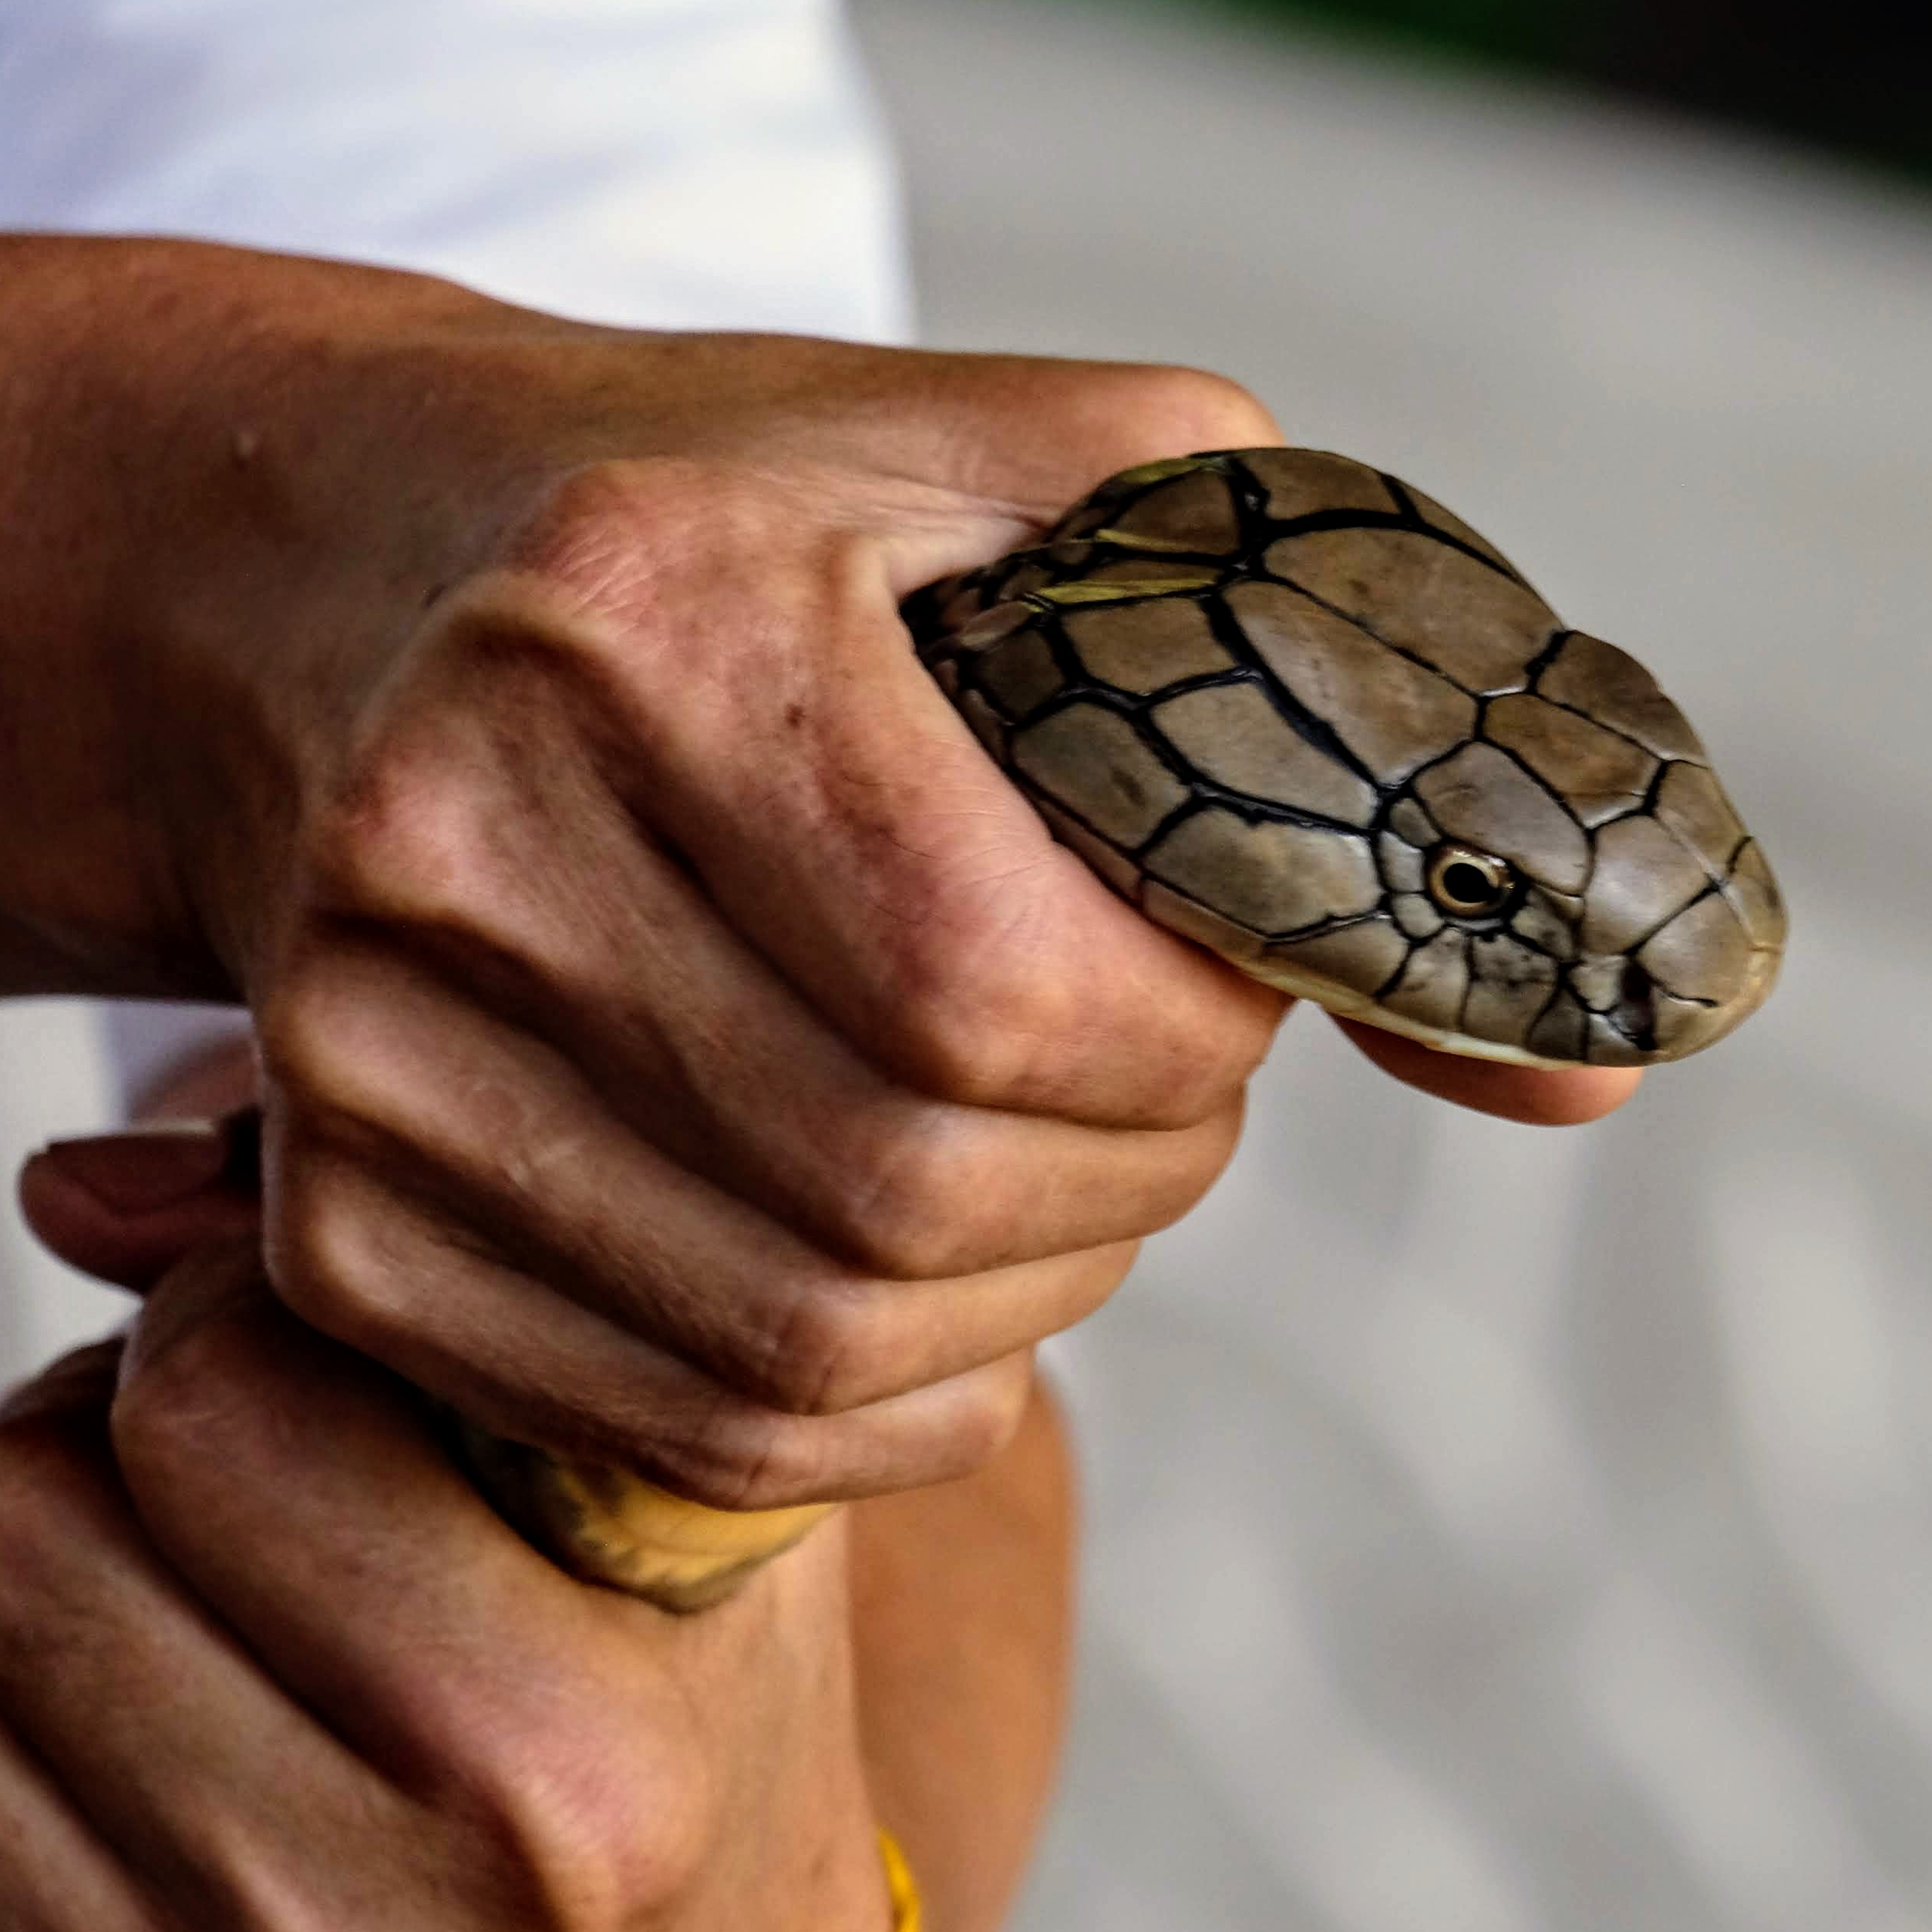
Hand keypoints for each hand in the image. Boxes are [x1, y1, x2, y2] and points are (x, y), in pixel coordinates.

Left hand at [0, 1217, 1056, 1931]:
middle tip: (202, 1463)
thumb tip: (82, 1181)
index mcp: (565, 1771)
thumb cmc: (691, 1783)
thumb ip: (459, 1326)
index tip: (301, 1355)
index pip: (224, 1411)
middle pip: (25, 1511)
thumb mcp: (691, 1537)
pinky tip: (42, 1694)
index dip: (234, 1321)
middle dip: (95, 1431)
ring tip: (130, 1580)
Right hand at [180, 318, 1638, 1507]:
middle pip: (912, 1187)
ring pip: (817, 1341)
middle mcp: (461, 842)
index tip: (1216, 984)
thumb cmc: (781, 528)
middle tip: (1151, 1078)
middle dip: (1132, 1172)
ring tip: (1045, 1154)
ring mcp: (363, 1056)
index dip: (1186, 1042)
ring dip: (1028, 1296)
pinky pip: (700, 1431)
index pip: (998, 981)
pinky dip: (889, 1402)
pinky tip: (928, 1272)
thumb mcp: (1091, 500)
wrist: (354, 576)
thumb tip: (1593, 1069)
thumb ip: (1352, 729)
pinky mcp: (338, 1227)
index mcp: (659, 616)